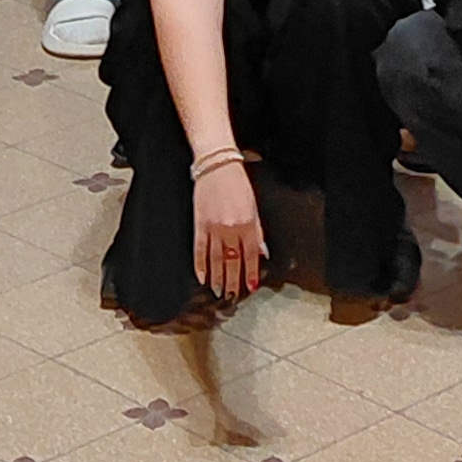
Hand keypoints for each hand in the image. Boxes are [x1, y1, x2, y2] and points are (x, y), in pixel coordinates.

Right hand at [192, 155, 266, 300]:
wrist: (217, 166)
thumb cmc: (236, 183)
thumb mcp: (253, 206)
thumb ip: (258, 232)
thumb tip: (262, 253)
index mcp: (247, 224)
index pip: (250, 255)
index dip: (250, 273)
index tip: (250, 286)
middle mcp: (231, 228)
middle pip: (233, 261)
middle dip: (233, 280)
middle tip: (233, 295)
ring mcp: (214, 228)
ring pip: (216, 260)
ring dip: (218, 278)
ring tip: (218, 291)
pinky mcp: (199, 225)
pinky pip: (199, 250)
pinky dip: (200, 265)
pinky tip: (201, 277)